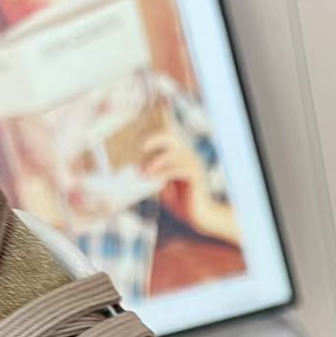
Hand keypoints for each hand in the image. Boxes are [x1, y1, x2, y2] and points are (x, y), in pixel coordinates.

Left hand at [140, 126, 239, 247]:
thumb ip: (153, 175)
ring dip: (155, 161)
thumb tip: (135, 167)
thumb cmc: (181, 202)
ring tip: (143, 170)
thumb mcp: (162, 186)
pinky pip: (177, 169)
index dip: (160, 119)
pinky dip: (163, 172)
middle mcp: (187, 156)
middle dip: (154, 138)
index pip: (169, 132)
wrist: (200, 217)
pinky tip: (152, 177)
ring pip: (173, 153)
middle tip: (140, 145)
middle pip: (170, 136)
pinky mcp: (195, 176)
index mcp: (180, 154)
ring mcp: (193, 164)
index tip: (145, 120)